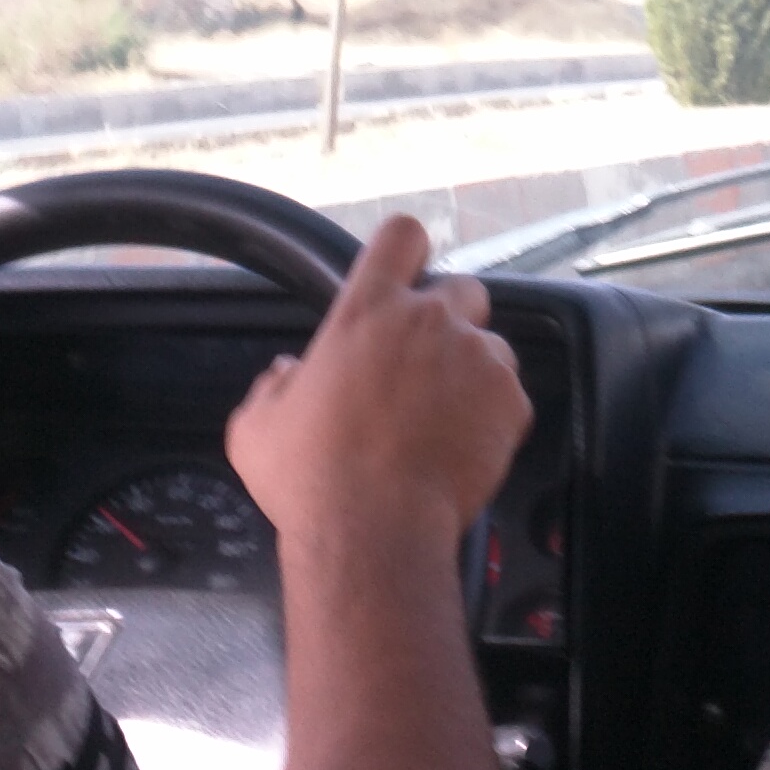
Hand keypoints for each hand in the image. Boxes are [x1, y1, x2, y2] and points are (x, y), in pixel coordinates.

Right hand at [226, 214, 529, 557]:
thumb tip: (285, 374)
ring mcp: (476, 357)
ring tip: (445, 420)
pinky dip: (493, 417)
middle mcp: (429, 320)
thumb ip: (272, 388)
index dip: (407, 252)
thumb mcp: (258, 429)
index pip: (402, 236)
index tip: (404, 277)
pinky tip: (462, 449)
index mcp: (367, 311)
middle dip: (452, 319)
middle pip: (463, 289)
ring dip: (473, 372)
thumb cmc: (312, 480)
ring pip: (491, 346)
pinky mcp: (511, 400)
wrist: (374, 533)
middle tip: (427, 367)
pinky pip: (509, 396)